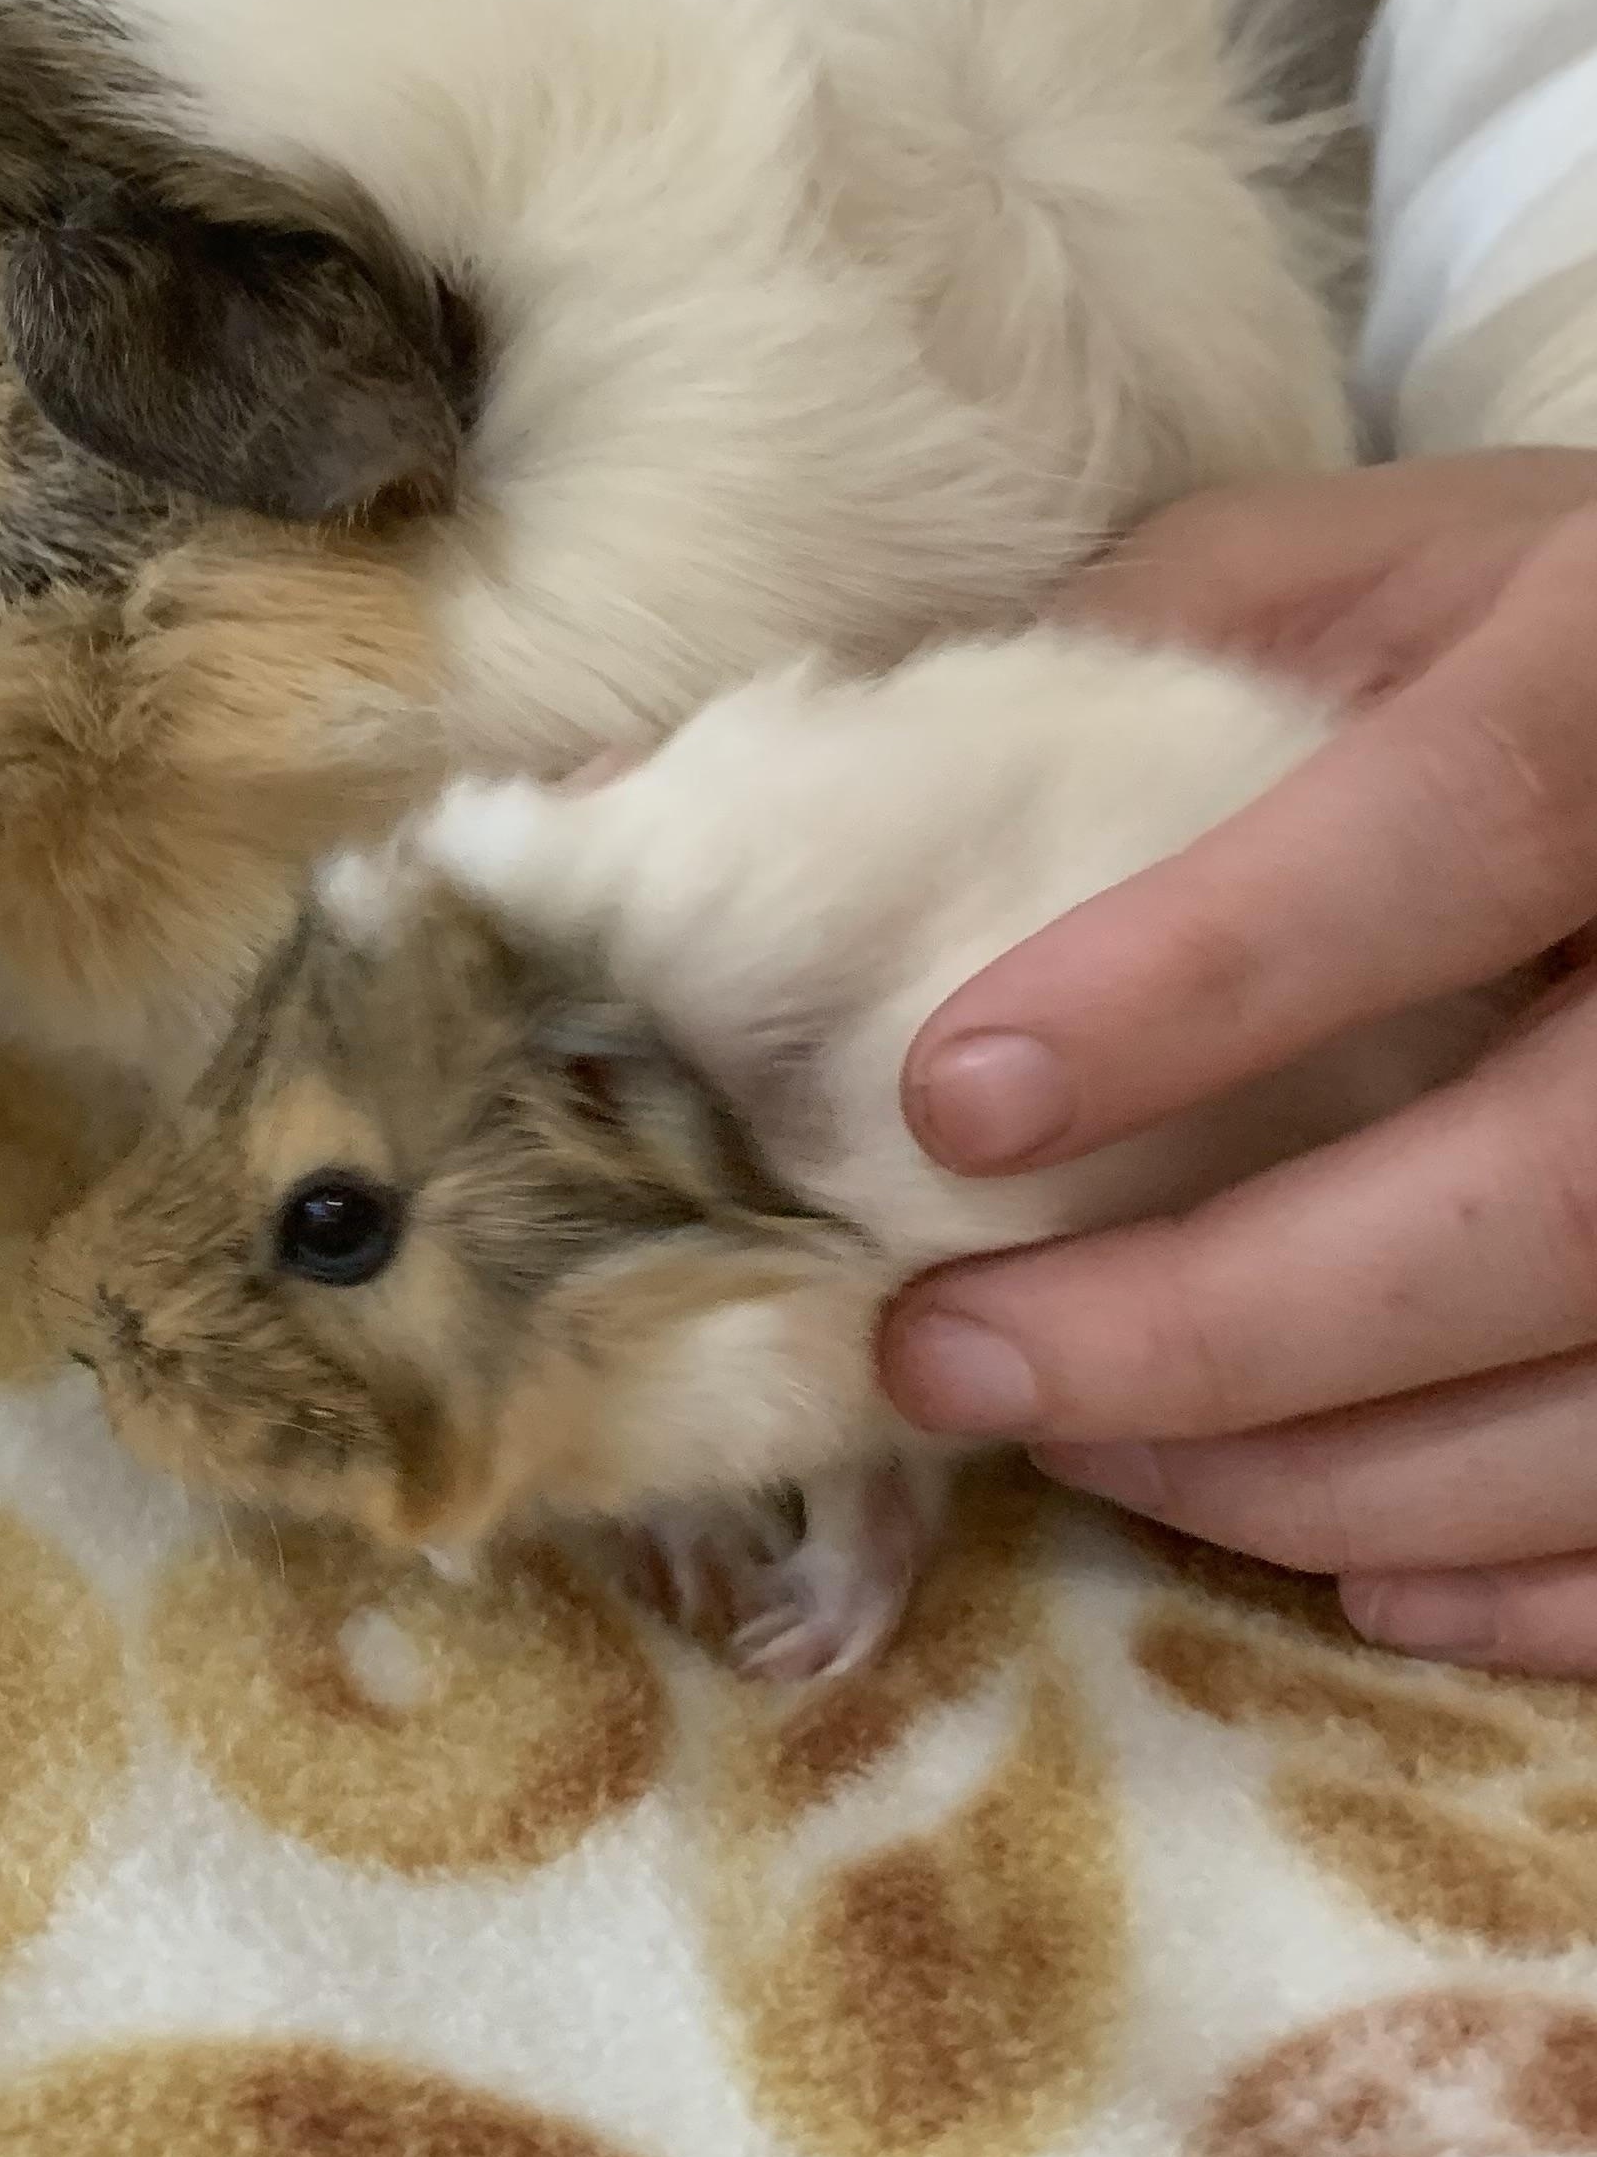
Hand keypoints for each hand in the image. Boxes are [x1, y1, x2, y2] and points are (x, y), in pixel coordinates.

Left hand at [876, 449, 1596, 1674]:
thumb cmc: (1531, 633)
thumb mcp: (1333, 579)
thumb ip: (1064, 673)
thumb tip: (650, 810)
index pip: (1452, 828)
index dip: (1202, 983)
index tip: (951, 1103)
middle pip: (1551, 1188)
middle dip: (1220, 1320)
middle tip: (949, 1362)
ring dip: (1333, 1472)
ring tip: (1094, 1455)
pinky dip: (1534, 1577)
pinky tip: (1349, 1567)